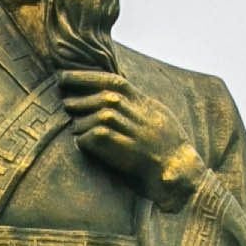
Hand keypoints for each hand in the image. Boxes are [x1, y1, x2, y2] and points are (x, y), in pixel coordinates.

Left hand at [56, 66, 204, 206]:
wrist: (180, 169)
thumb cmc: (167, 145)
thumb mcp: (156, 115)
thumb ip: (136, 102)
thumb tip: (113, 91)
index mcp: (146, 103)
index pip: (114, 82)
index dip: (87, 77)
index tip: (65, 76)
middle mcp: (141, 115)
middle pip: (105, 97)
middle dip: (81, 97)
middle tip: (66, 102)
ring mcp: (137, 133)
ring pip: (102, 115)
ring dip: (83, 120)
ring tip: (75, 125)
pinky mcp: (130, 152)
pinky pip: (102, 137)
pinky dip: (87, 138)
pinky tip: (82, 142)